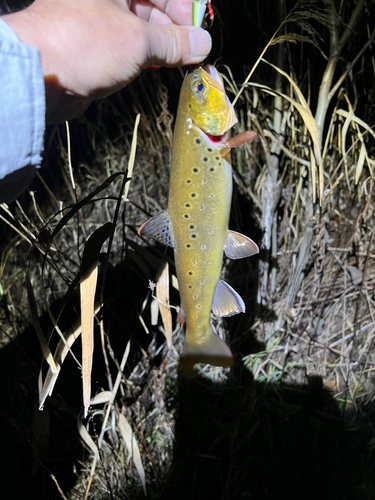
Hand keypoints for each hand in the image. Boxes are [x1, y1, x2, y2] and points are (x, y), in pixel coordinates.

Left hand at [2, 0, 211, 122]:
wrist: (42, 77)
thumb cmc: (82, 44)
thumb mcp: (138, 40)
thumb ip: (173, 41)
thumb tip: (201, 43)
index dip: (184, 7)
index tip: (200, 28)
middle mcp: (107, 0)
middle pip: (152, 5)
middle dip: (176, 27)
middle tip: (193, 49)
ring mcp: (101, 23)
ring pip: (142, 29)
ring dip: (164, 45)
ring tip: (182, 61)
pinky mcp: (98, 48)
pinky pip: (130, 48)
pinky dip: (147, 56)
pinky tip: (160, 66)